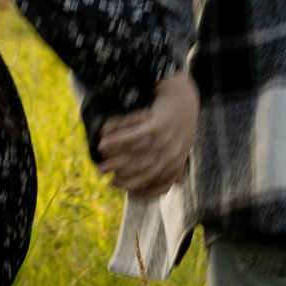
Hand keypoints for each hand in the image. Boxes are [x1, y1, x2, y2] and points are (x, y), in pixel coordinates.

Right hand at [97, 71, 197, 195]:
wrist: (182, 95)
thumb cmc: (181, 121)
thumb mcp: (183, 144)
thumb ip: (180, 164)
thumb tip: (178, 184)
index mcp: (178, 161)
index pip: (159, 185)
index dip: (141, 190)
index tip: (125, 190)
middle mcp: (173, 154)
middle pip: (144, 175)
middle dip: (124, 180)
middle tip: (109, 181)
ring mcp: (165, 140)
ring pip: (135, 157)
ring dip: (115, 162)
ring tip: (101, 165)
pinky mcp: (157, 126)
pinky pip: (132, 137)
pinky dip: (116, 141)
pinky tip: (103, 143)